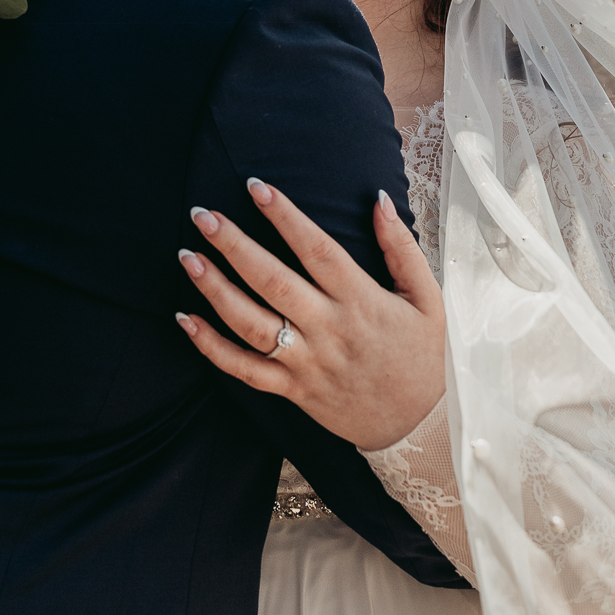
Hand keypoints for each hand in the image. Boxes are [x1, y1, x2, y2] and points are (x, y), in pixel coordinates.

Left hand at [177, 179, 445, 451]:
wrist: (421, 428)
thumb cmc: (424, 357)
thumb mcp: (427, 298)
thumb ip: (401, 247)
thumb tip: (380, 198)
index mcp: (361, 300)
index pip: (316, 249)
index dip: (285, 216)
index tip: (256, 186)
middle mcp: (329, 329)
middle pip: (272, 281)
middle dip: (233, 244)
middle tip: (203, 215)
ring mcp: (307, 362)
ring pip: (250, 323)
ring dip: (214, 289)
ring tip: (187, 257)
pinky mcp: (293, 390)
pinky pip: (245, 370)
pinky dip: (212, 347)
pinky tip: (186, 321)